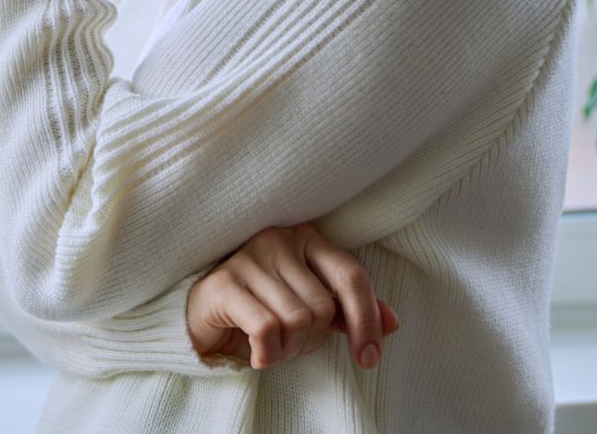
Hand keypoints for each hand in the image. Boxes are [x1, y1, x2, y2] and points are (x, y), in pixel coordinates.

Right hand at [185, 222, 399, 371]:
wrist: (203, 318)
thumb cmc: (262, 309)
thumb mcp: (310, 310)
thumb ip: (347, 313)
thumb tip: (393, 323)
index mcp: (307, 239)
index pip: (352, 276)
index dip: (367, 320)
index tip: (369, 357)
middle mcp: (278, 240)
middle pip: (323, 307)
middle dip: (312, 341)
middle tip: (291, 347)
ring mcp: (249, 258)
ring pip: (296, 320)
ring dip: (288, 350)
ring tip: (272, 349)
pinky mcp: (224, 282)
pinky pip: (266, 328)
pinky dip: (267, 353)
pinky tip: (257, 356)